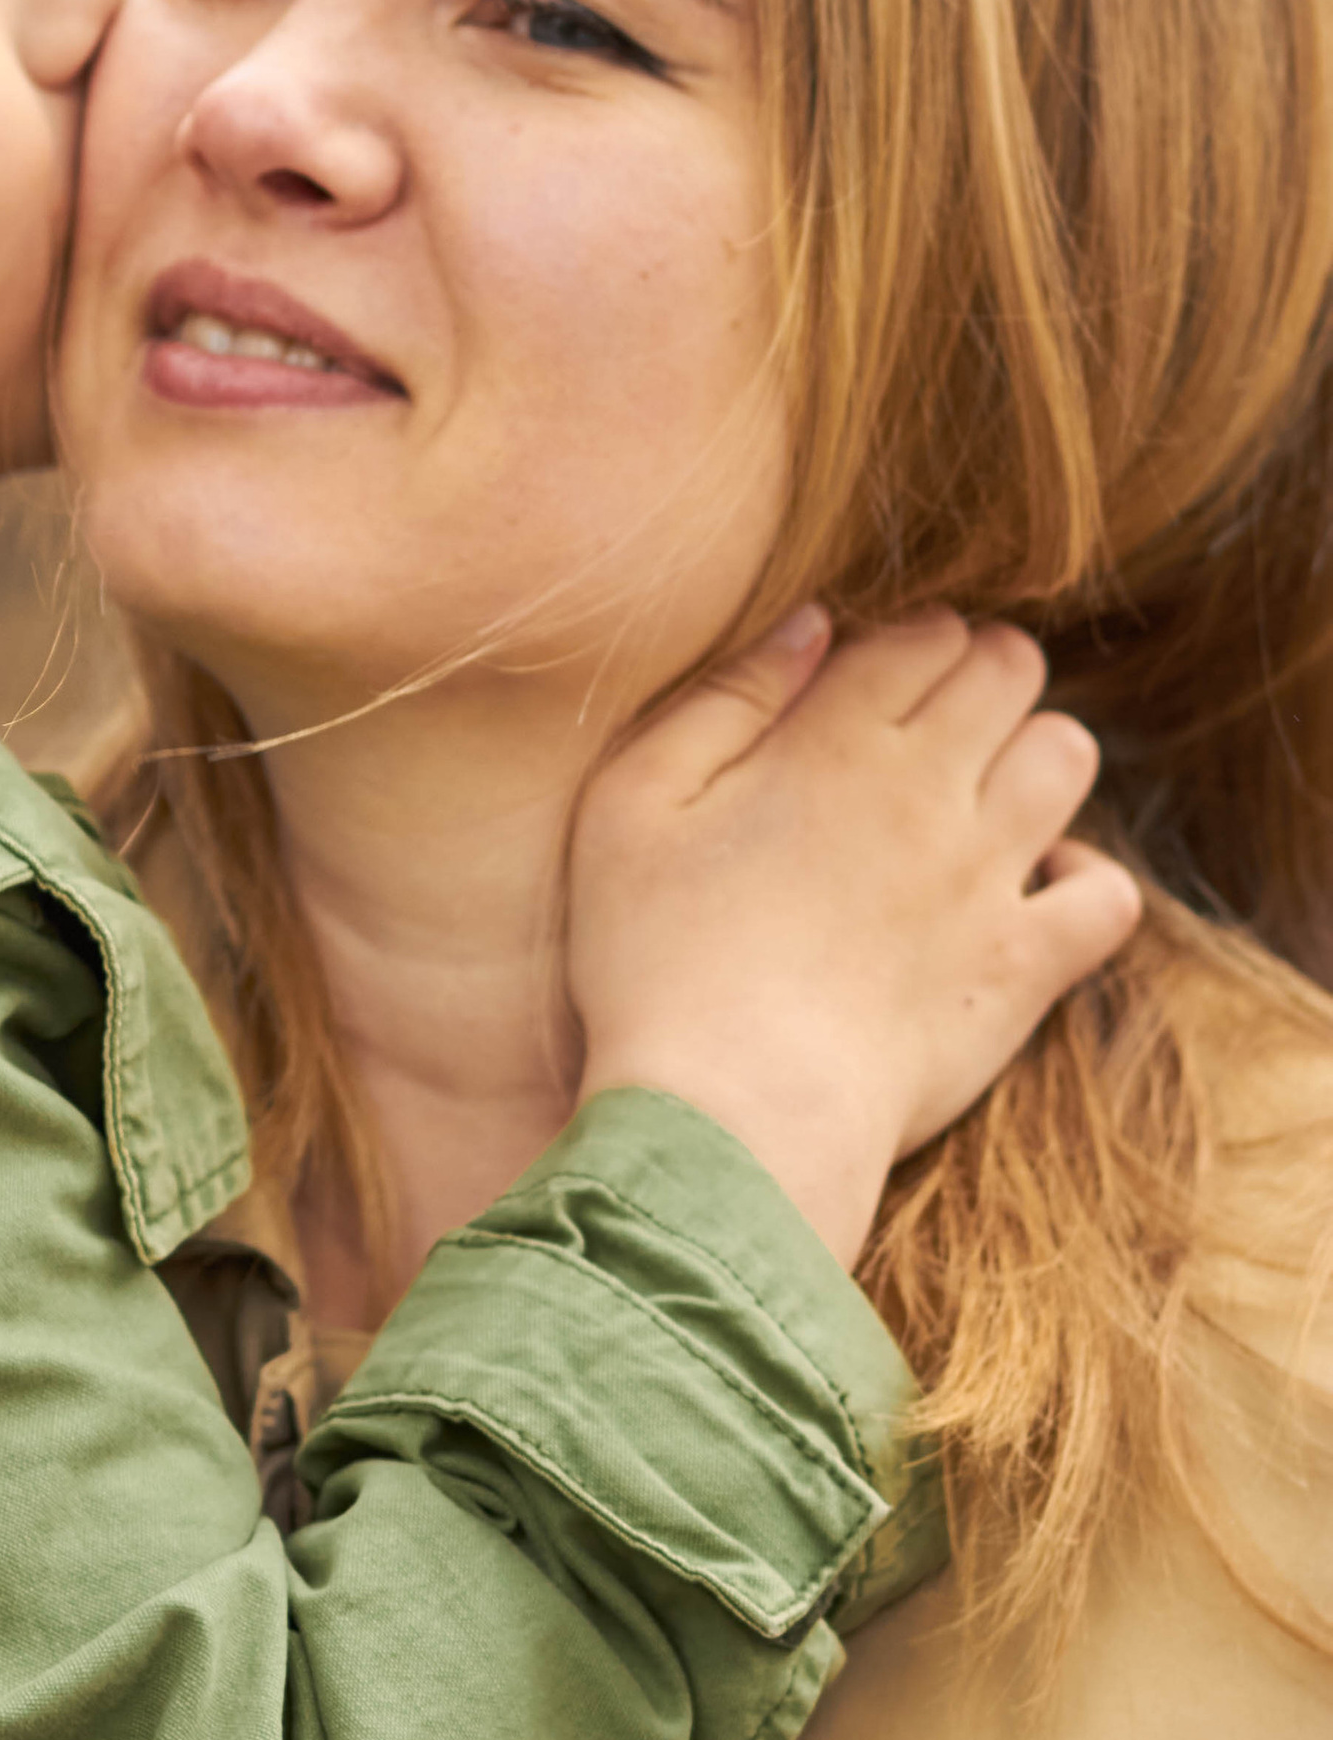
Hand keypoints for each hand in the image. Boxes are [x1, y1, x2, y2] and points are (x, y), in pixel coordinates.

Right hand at [570, 606, 1141, 1271]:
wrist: (731, 1115)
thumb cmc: (652, 961)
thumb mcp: (631, 805)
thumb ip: (723, 699)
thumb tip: (813, 624)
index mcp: (834, 742)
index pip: (923, 634)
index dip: (903, 640)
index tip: (864, 682)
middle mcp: (930, 792)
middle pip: (1009, 670)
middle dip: (979, 671)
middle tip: (930, 721)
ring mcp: (988, 880)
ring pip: (1069, 757)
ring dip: (1035, 751)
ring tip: (981, 792)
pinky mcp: (1021, 968)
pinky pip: (1107, 895)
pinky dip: (1082, 879)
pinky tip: (1028, 890)